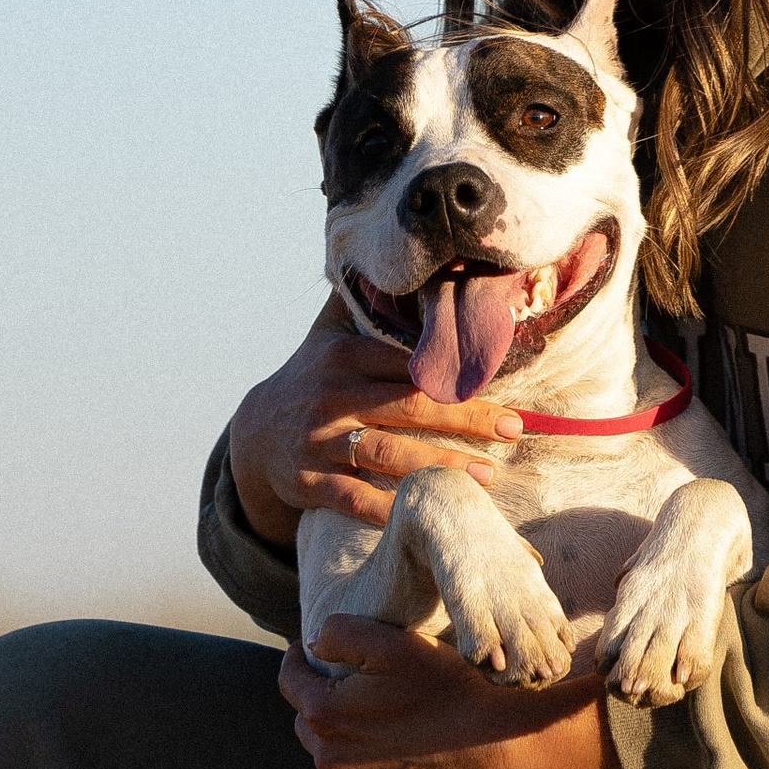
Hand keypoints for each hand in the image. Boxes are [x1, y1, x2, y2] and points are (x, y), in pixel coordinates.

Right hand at [227, 305, 523, 547]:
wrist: (254, 435)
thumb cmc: (311, 377)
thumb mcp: (327, 332)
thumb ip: (362, 299)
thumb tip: (402, 257)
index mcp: (343, 355)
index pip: (408, 362)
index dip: (455, 372)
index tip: (499, 379)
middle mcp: (331, 396)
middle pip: (408, 406)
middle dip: (466, 417)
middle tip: (513, 428)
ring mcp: (318, 441)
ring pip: (387, 454)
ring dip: (440, 465)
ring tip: (487, 475)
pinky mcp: (308, 482)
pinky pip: (355, 498)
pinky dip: (392, 508)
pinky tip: (429, 511)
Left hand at [280, 616, 624, 768]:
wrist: (498, 746)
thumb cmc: (445, 688)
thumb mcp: (391, 642)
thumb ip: (337, 633)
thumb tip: (310, 645)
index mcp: (325, 715)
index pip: (288, 679)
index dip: (298, 658)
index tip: (311, 650)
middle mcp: (331, 763)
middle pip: (307, 724)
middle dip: (321, 702)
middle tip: (351, 687)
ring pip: (331, 762)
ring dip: (343, 742)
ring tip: (376, 722)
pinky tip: (398, 755)